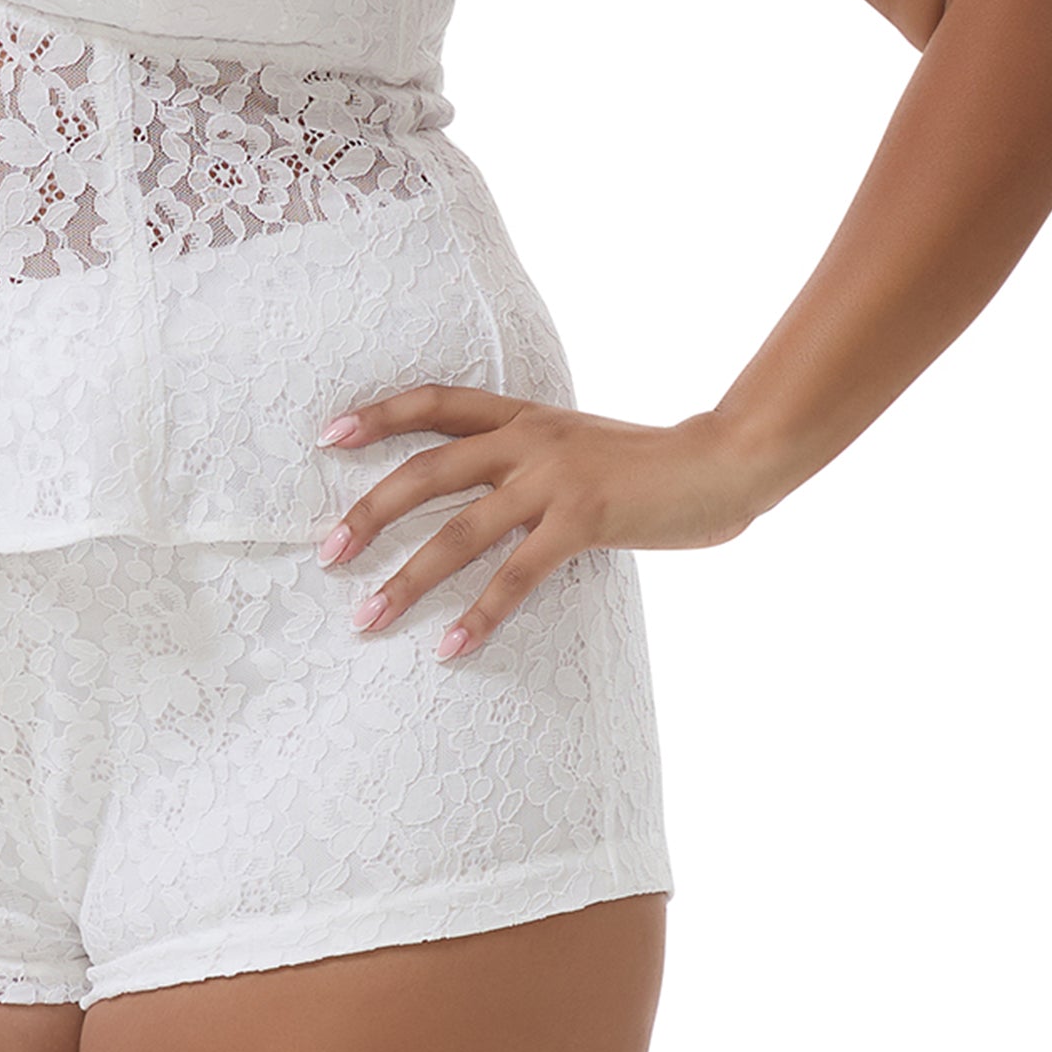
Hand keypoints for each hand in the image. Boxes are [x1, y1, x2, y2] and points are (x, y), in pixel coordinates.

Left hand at [314, 388, 774, 658]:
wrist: (724, 462)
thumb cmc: (652, 464)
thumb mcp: (580, 445)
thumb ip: (532, 459)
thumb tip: (487, 492)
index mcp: (524, 415)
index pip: (435, 402)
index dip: (379, 415)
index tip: (328, 436)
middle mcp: (528, 439)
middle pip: (426, 470)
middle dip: (370, 512)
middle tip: (327, 552)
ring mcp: (554, 478)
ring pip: (459, 531)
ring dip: (408, 579)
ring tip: (367, 618)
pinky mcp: (583, 520)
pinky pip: (516, 575)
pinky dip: (480, 615)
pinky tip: (452, 649)